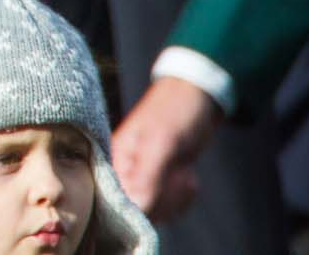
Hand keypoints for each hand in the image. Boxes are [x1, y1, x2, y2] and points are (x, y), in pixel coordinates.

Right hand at [114, 76, 221, 221]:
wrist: (199, 97)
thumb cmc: (175, 112)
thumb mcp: (163, 144)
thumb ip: (147, 177)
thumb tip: (136, 210)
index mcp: (110, 159)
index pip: (113, 201)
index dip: (137, 205)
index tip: (158, 191)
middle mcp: (119, 171)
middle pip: (136, 211)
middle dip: (163, 198)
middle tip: (175, 174)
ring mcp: (138, 178)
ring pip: (155, 210)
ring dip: (176, 196)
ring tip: (182, 171)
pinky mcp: (155, 182)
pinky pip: (168, 206)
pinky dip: (182, 195)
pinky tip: (185, 175)